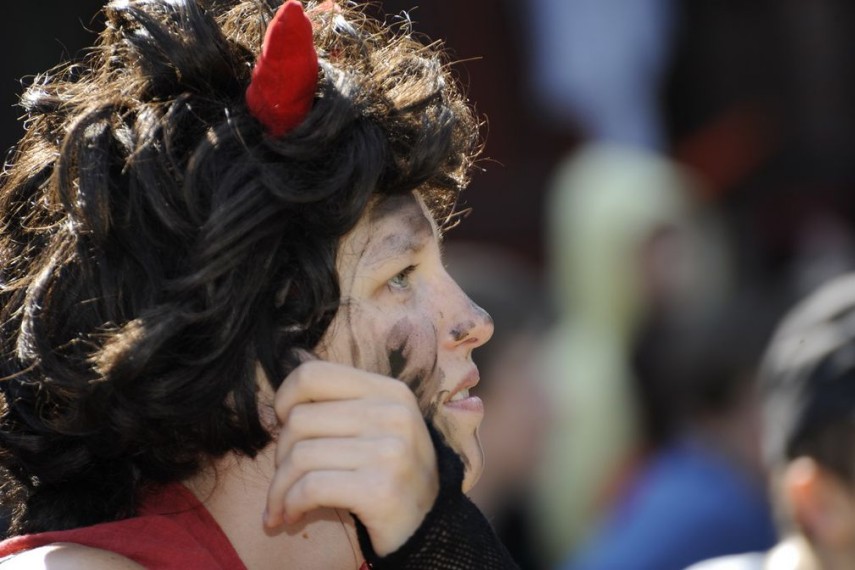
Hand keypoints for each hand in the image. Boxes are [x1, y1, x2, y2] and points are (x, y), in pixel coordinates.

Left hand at [265, 360, 438, 555]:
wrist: (428, 526)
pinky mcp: (380, 489)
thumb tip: (281, 396)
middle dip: (280, 456)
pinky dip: (291, 504)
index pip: (314, 374)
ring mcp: (390, 451)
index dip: (285, 398)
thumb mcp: (377, 427)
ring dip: (279, 488)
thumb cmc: (389, 474)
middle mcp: (393, 414)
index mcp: (389, 391)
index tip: (283, 425)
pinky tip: (292, 515)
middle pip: (299, 419)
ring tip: (282, 504)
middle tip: (285, 479)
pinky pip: (310, 487)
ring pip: (299, 456)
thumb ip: (339, 405)